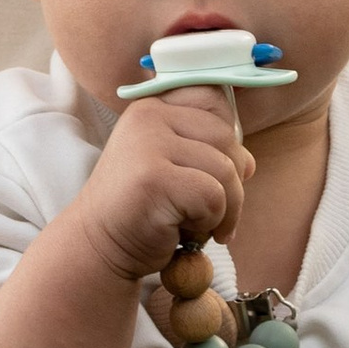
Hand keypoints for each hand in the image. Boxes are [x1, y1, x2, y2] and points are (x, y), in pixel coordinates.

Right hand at [77, 91, 251, 281]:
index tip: (213, 173)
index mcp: (152, 108)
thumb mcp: (172, 170)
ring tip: (199, 226)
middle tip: (215, 214)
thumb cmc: (141, 211)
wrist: (99, 247)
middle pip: (226, 138)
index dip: (227, 139)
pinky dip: (210, 222)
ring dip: (224, 209)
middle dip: (234, 183)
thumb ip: (206, 155)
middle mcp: (148, 117)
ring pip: (225, 169)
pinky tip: (186, 232)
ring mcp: (148, 144)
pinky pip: (213, 196)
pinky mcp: (153, 178)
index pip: (214, 100)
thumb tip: (248, 162)